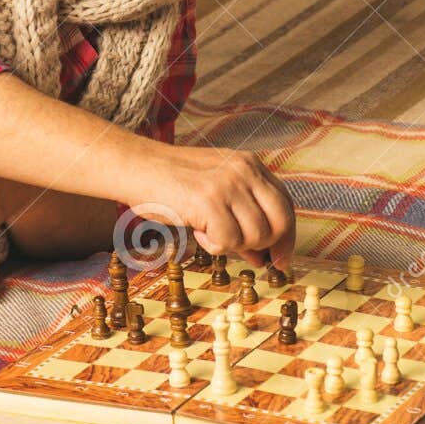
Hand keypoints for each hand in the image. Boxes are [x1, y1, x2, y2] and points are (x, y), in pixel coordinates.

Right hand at [136, 146, 295, 268]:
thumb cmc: (173, 185)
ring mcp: (228, 184)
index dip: (286, 236)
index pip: (285, 204)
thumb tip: (266, 256)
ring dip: (234, 244)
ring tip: (209, 232)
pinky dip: (214, 245)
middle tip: (253, 256)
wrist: (138, 168)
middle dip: (270, 245)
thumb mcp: (216, 193)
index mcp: (250, 165)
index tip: (280, 258)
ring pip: (257, 234)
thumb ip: (243, 217)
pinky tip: (199, 230)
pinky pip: (229, 240)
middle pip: (281, 220)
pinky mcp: (209, 201)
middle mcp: (245, 171)